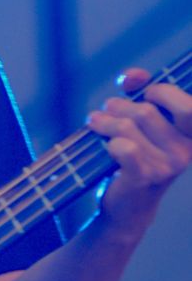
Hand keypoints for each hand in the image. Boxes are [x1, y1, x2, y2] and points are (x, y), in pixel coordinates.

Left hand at [88, 67, 191, 237]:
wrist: (127, 204)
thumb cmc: (136, 155)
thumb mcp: (144, 121)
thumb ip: (141, 91)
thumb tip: (131, 76)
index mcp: (190, 135)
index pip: (188, 105)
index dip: (163, 92)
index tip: (146, 94)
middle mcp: (185, 151)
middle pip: (146, 111)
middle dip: (119, 106)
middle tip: (108, 110)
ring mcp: (167, 166)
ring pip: (127, 127)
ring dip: (105, 122)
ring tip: (97, 123)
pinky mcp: (144, 178)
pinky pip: (122, 147)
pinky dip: (108, 142)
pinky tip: (105, 144)